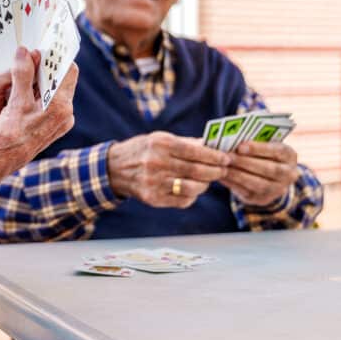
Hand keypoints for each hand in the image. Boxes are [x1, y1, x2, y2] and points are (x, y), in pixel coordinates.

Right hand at [0, 47, 77, 219]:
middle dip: (45, 65)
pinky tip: (19, 81)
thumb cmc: (7, 135)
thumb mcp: (15, 101)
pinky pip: (44, 99)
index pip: (67, 71)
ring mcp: (56, 121)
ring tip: (22, 62)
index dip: (55, 56)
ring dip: (37, 76)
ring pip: (50, 89)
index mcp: (61, 108)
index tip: (44, 43)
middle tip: (30, 50)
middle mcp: (64, 114)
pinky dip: (33, 88)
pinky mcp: (47, 125)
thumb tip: (25, 52)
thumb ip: (22, 74)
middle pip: (59, 79)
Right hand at [107, 132, 229, 207]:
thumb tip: (213, 146)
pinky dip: (192, 195)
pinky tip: (193, 189)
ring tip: (208, 180)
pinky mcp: (153, 198)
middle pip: (196, 171)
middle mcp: (156, 163)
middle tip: (224, 170)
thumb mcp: (160, 139)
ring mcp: (154, 183)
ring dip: (205, 185)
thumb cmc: (142, 150)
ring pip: (192, 187)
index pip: (195, 151)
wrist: (114, 169)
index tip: (226, 158)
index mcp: (160, 145)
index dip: (214, 156)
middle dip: (215, 171)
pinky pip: (182, 200)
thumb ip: (186, 143)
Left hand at [221, 141, 298, 206]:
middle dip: (245, 162)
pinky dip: (233, 183)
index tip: (241, 146)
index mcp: (289, 156)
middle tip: (227, 156)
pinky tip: (222, 176)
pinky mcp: (263, 199)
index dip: (259, 149)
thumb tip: (233, 138)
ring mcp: (277, 189)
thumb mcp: (265, 145)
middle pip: (269, 169)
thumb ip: (254, 141)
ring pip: (258, 184)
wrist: (270, 177)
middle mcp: (288, 174)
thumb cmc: (263, 154)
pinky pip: (247, 192)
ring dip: (238, 174)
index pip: (277, 151)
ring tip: (223, 166)